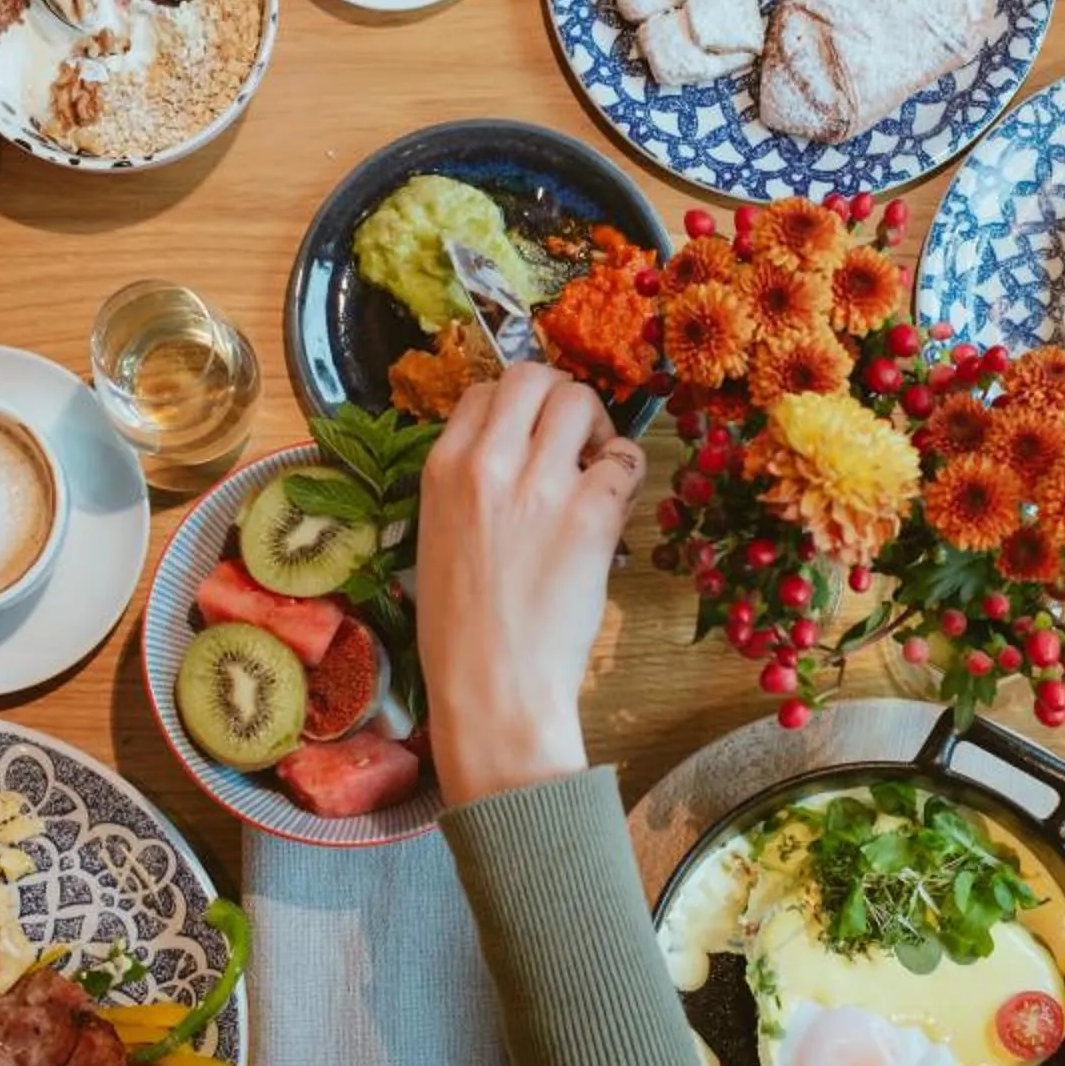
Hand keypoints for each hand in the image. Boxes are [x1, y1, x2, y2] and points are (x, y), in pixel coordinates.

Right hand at [417, 363, 645, 803]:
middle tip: (574, 437)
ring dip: (597, 427)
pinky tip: (617, 500)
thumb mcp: (436, 537)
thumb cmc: (460, 628)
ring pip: (581, 402)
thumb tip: (510, 453)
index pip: (484, 390)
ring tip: (597, 466)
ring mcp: (540, 486)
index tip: (531, 433)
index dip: (516, 406)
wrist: (492, 687)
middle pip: (535, 378)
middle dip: (560, 398)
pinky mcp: (590, 516)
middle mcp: (487, 464)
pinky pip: (624, 459)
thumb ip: (466, 485)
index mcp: (442, 468)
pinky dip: (628, 471)